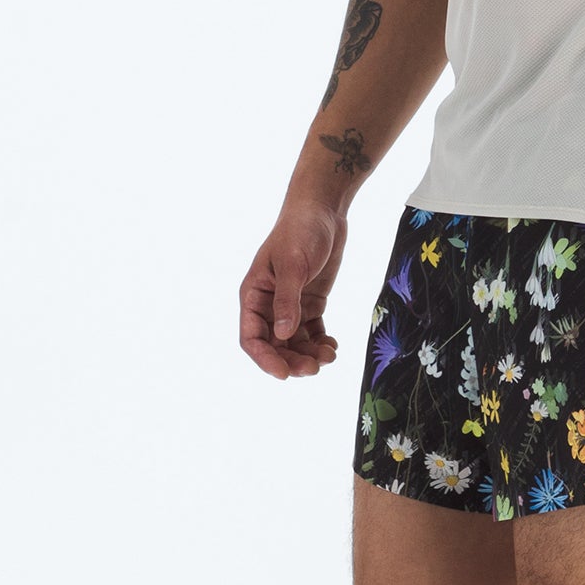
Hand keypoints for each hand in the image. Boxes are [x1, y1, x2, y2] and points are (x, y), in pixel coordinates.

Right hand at [239, 198, 346, 379]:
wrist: (323, 211)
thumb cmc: (300, 231)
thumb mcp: (293, 265)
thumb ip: (287, 301)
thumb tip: (283, 336)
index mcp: (254, 295)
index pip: (252, 338)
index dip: (265, 359)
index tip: (284, 373)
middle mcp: (269, 305)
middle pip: (275, 346)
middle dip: (292, 360)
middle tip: (314, 368)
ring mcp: (290, 305)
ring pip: (294, 343)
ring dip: (309, 354)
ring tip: (330, 356)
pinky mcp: (310, 302)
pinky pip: (311, 332)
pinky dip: (320, 343)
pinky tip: (332, 345)